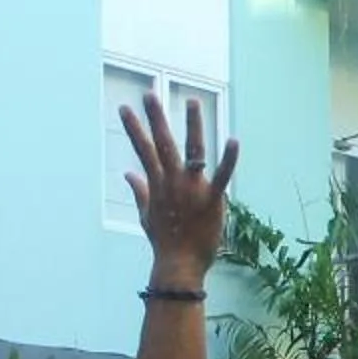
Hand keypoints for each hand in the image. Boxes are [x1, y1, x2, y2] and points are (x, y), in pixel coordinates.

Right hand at [123, 91, 238, 283]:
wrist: (179, 265)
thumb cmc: (164, 242)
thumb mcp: (146, 215)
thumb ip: (139, 191)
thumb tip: (127, 174)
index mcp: (157, 184)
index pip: (143, 150)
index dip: (134, 128)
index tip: (124, 108)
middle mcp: (173, 182)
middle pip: (163, 143)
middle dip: (155, 118)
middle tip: (148, 94)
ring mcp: (192, 189)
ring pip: (192, 151)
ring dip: (192, 126)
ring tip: (192, 102)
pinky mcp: (212, 200)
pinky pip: (221, 176)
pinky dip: (228, 159)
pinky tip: (233, 139)